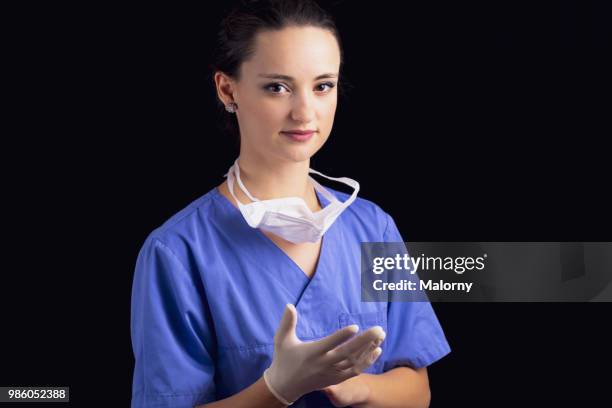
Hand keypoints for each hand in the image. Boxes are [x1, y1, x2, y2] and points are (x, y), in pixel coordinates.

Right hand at [263, 304, 385, 403]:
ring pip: (355, 362)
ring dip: (369, 349)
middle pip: (348, 353)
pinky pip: (356, 371)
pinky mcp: (337, 378)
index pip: (329, 344)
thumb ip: (287, 322)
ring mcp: (332, 373)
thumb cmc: (284, 359)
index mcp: (312, 353)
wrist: (286, 386)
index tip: (355, 327)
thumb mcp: (281, 339)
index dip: (342, 336)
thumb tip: (289, 305)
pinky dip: (368, 361)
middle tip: (379, 329)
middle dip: (365, 341)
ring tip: (381, 335)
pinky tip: (377, 349)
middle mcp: (324, 364)